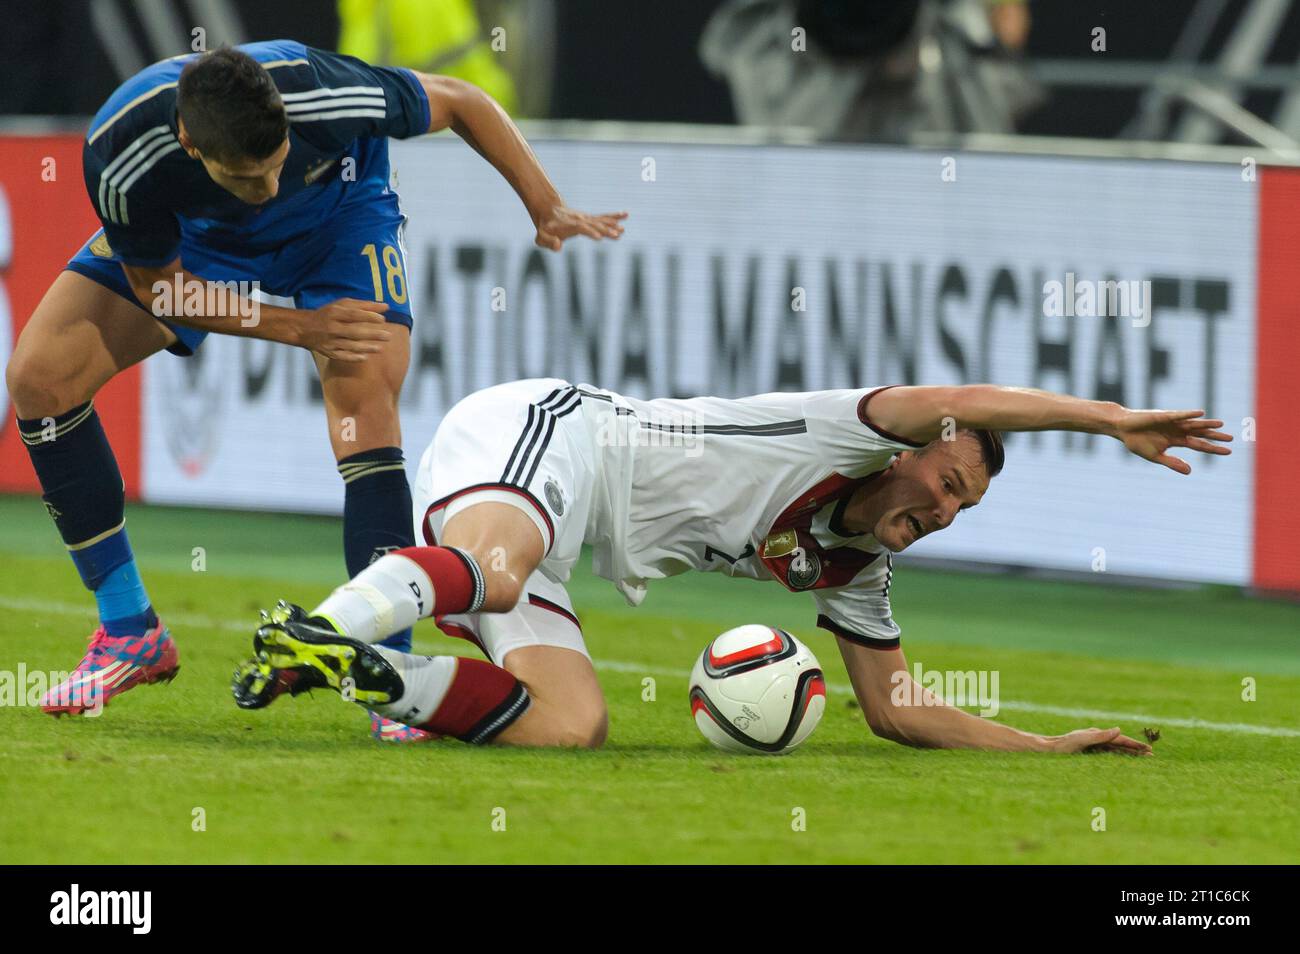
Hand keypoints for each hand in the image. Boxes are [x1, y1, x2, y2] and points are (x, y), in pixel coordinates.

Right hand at [298, 298, 391, 361]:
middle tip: (388, 336)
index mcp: (335, 313)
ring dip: (366, 348)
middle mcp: (332, 328)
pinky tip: (365, 357)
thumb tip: (386, 307)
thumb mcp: (342, 305)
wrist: (304, 328)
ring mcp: (330, 342)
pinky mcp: (329, 352)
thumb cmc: (328, 314)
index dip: (368, 317)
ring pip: (350, 346)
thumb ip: (364, 305)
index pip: (354, 315)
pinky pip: (343, 356)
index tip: (382, 319)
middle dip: (372, 334)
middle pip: (354, 332)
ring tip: (380, 348)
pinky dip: (354, 358)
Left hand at [534, 206, 627, 250]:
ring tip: (623, 230)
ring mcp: (586, 219)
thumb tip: (559, 245)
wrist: (549, 210)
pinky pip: (604, 217)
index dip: (590, 232)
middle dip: (606, 230)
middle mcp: (580, 221)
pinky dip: (615, 216)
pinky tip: (625, 215)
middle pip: (595, 224)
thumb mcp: (541, 237)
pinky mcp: (590, 219)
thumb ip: (548, 242)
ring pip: (601, 221)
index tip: (599, 237)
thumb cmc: (545, 228)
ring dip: (613, 224)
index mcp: (570, 226)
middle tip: (617, 234)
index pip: (582, 228)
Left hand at [1047, 726, 1152, 755]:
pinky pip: (1107, 754)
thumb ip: (1100, 735)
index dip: (1134, 745)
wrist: (1048, 749)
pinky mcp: (1089, 752)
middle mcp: (1097, 738)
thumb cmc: (1064, 745)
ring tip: (1142, 757)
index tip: (1148, 750)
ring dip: (1128, 753)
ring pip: (1115, 750)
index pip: (1120, 740)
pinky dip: (1118, 756)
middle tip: (1151, 755)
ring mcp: (1093, 745)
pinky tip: (1123, 760)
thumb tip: (1118, 729)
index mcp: (1097, 734)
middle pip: (1120, 745)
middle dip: (1135, 749)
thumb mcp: (1082, 739)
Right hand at [1113, 408, 1232, 473]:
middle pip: (1200, 433)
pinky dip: (1189, 414)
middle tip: (1231, 439)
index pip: (1198, 444)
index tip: (1228, 451)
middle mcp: (1177, 430)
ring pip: (1193, 424)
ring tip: (1222, 425)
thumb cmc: (1137, 442)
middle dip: (1215, 436)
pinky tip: (1201, 413)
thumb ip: (1172, 463)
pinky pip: (1179, 415)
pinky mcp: (1164, 416)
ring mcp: (1172, 422)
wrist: (1122, 430)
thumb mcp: (1156, 456)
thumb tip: (1190, 471)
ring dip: (1207, 424)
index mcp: (1176, 440)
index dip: (1213, 448)